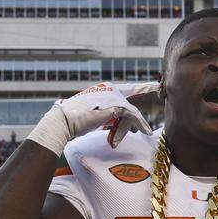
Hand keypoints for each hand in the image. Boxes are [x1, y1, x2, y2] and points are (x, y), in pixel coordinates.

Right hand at [28, 82, 158, 154]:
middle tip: (150, 119)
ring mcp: (112, 96)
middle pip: (128, 104)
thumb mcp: (91, 117)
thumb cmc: (72, 123)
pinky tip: (145, 131)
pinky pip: (132, 115)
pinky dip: (139, 123)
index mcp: (102, 90)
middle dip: (137, 117)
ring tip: (145, 132)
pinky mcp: (115, 105)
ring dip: (137, 123)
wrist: (63, 122)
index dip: (141, 88)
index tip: (154, 87)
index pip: (126, 89)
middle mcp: (108, 89)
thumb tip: (113, 123)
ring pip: (131, 111)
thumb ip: (104, 117)